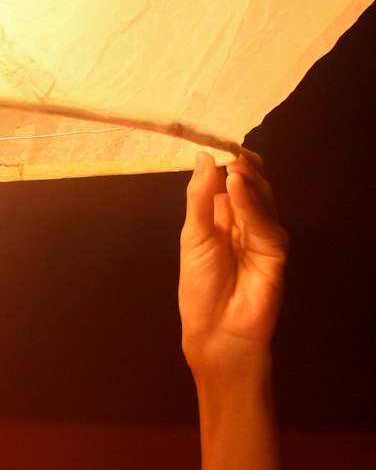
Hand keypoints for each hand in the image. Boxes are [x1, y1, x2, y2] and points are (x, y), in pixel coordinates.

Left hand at [178, 149, 287, 372]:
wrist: (218, 330)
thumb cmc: (200, 287)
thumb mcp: (193, 237)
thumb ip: (199, 198)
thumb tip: (204, 157)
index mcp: (221, 216)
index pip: (228, 178)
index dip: (224, 160)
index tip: (214, 140)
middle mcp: (244, 220)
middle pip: (251, 181)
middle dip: (240, 163)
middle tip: (227, 147)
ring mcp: (262, 232)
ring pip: (261, 195)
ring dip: (247, 177)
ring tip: (232, 164)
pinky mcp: (276, 246)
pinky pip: (265, 218)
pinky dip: (252, 200)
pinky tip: (240, 185)